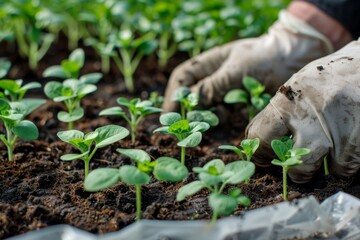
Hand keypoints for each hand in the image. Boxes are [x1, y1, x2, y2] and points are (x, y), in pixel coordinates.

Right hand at [163, 11, 332, 110]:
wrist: (294, 58)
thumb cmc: (264, 57)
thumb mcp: (237, 69)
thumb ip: (214, 85)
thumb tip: (193, 100)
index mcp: (209, 63)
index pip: (182, 78)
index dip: (174, 95)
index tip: (171, 113)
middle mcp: (214, 77)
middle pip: (192, 95)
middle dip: (190, 110)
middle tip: (189, 125)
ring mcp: (226, 90)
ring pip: (207, 107)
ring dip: (207, 115)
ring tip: (216, 119)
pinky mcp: (238, 102)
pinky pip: (224, 112)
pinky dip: (223, 118)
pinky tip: (230, 117)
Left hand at [246, 41, 359, 182]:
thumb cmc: (330, 76)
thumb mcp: (299, 86)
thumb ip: (281, 110)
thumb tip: (259, 137)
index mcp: (288, 99)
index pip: (260, 135)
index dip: (259, 152)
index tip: (262, 159)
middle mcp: (309, 115)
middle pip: (290, 160)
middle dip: (290, 170)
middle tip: (293, 170)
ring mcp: (335, 128)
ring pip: (318, 169)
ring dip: (317, 170)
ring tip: (320, 160)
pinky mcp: (358, 139)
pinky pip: (344, 168)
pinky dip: (341, 166)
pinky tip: (342, 153)